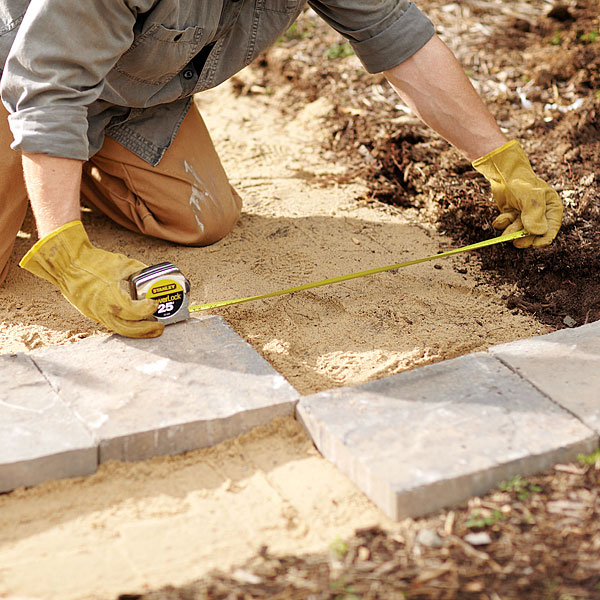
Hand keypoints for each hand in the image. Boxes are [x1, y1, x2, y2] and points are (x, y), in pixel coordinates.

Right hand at [19, 221, 163, 337]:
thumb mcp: (121, 263)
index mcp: (109, 296)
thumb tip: (153, 275)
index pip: (133, 311)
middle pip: (128, 328)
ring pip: (119, 329)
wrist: (67, 263)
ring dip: (137, 331)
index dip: (147, 309)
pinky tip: (136, 325)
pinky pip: (111, 325)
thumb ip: (139, 270)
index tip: (155, 303)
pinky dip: (125, 326)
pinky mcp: (92, 314)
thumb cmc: (93, 262)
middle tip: (160, 327)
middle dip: (146, 329)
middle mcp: (102, 309)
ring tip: (152, 329)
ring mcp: (95, 314)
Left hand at [472, 140, 562, 247]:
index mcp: (551, 208)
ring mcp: (525, 215)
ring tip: (505, 230)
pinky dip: (502, 224)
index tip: (535, 245)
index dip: (544, 239)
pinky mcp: (511, 215)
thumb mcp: (530, 197)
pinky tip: (499, 219)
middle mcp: (540, 213)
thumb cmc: (521, 181)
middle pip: (534, 233)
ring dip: (511, 232)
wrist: (502, 172)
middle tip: (516, 242)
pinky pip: (507, 225)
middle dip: (524, 238)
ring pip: (519, 231)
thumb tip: (538, 232)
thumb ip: (534, 214)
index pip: (551, 228)